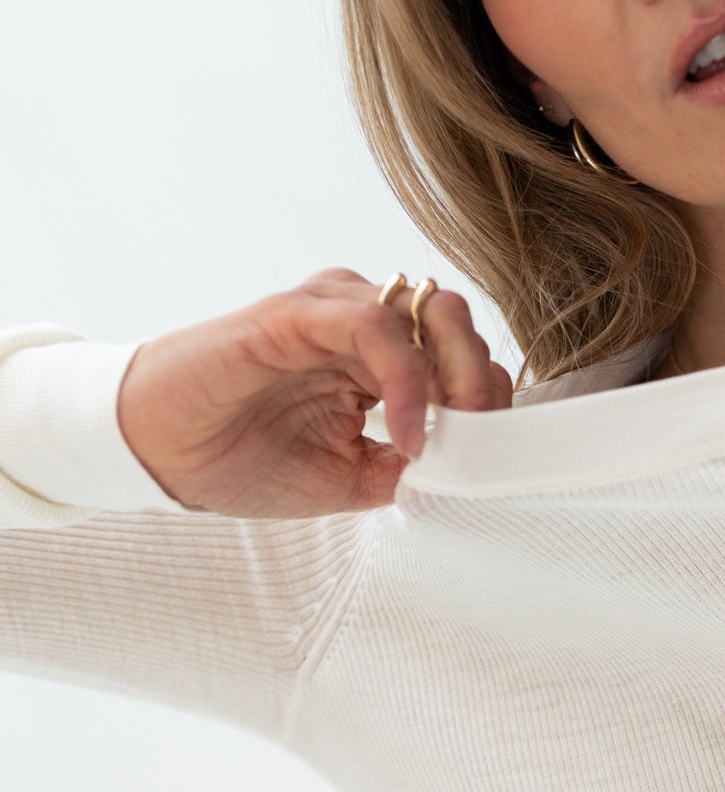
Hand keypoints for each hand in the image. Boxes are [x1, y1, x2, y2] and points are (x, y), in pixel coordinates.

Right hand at [116, 268, 512, 517]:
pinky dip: (407, 381)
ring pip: (428, 311)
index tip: (493, 456)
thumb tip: (470, 472)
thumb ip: (410, 469)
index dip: (489, 401)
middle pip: (455, 322)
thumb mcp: (352, 480)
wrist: (165, 456)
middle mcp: (361, 322)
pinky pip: (376, 325)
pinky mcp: (297, 314)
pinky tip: (405, 434)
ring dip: (459, 376)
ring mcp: (331, 312)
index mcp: (378, 358)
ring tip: (451, 438)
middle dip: (486, 380)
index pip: (460, 357)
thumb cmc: (246, 459)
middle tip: (485, 440)